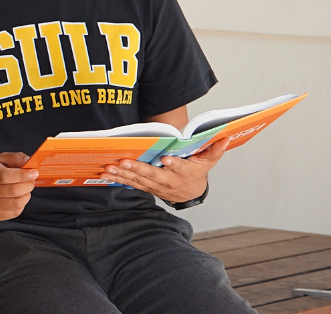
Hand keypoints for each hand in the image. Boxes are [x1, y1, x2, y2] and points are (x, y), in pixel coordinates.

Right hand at [0, 152, 38, 220]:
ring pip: (17, 203)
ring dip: (27, 195)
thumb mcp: (0, 160)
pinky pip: (15, 212)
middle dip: (28, 185)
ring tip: (25, 189)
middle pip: (13, 190)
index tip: (34, 173)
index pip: (5, 176)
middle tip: (32, 180)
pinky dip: (22, 204)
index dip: (22, 175)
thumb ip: (15, 158)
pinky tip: (18, 197)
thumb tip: (29, 161)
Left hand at [100, 137, 229, 202]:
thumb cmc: (197, 172)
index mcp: (184, 173)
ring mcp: (155, 186)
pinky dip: (118, 179)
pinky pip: (130, 184)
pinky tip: (105, 174)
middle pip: (152, 175)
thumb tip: (225, 137)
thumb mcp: (208, 162)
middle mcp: (168, 181)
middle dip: (138, 169)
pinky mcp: (146, 187)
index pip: (179, 168)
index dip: (173, 164)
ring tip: (109, 168)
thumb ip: (215, 150)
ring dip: (122, 175)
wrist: (190, 193)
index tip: (166, 159)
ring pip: (138, 180)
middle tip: (125, 162)